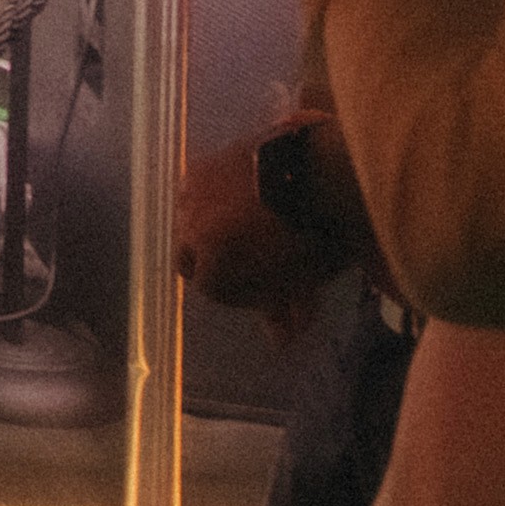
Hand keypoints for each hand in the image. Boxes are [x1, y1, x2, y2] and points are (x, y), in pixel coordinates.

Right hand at [176, 127, 333, 331]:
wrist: (318, 169)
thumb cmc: (312, 232)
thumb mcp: (302, 278)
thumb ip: (283, 308)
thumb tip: (280, 342)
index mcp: (210, 257)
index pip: (208, 288)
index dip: (239, 296)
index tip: (265, 295)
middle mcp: (190, 224)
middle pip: (186, 257)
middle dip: (212, 267)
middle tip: (245, 267)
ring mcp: (194, 190)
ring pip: (186, 223)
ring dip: (206, 234)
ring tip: (241, 232)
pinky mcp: (205, 162)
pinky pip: (195, 192)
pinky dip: (210, 202)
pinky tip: (238, 202)